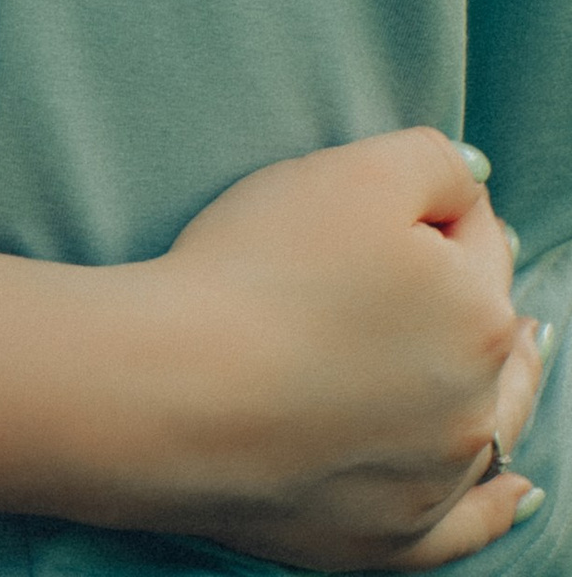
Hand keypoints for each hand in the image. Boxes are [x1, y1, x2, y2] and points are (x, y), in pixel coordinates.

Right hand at [144, 130, 546, 564]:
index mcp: (478, 313)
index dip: (434, 208)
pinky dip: (494, 508)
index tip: (383, 203)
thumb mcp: (353, 173)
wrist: (177, 392)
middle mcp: (475, 405)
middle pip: (491, 332)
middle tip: (437, 270)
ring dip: (496, 390)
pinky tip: (518, 494)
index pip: (478, 235)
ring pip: (487, 423)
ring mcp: (435, 480)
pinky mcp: (390, 535)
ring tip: (510, 361)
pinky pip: (466, 528)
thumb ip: (434, 160)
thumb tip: (476, 178)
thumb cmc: (258, 272)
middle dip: (471, 296)